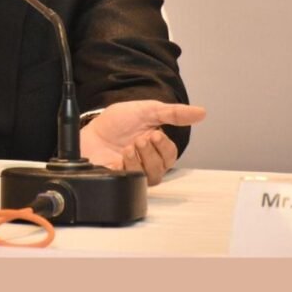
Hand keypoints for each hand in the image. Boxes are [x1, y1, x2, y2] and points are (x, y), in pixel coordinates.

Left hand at [79, 100, 206, 184]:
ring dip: (141, 160)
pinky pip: (132, 181)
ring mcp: (133, 171)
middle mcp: (146, 161)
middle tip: (140, 140)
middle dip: (152, 153)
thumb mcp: (146, 110)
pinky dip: (129, 167)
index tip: (155, 134)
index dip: (165, 147)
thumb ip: (173, 113)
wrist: (90, 129)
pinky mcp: (119, 178)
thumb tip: (201, 112)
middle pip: (162, 169)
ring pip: (150, 177)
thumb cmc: (116, 122)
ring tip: (130, 147)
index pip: (171, 155)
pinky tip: (121, 157)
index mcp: (155, 146)